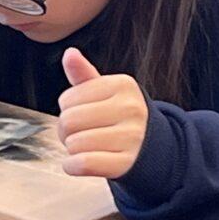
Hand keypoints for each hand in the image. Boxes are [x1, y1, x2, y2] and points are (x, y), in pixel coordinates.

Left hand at [57, 48, 148, 178]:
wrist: (153, 148)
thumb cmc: (121, 116)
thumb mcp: (105, 92)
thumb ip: (83, 74)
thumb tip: (70, 54)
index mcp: (123, 86)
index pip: (67, 99)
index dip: (67, 109)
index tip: (83, 114)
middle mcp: (131, 109)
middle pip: (68, 121)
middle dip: (66, 131)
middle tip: (81, 133)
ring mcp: (132, 137)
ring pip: (74, 144)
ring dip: (72, 149)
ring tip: (88, 146)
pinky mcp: (127, 163)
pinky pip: (83, 163)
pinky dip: (72, 166)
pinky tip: (78, 163)